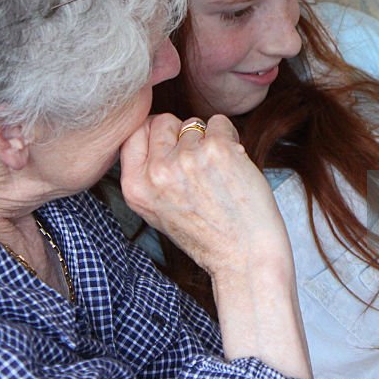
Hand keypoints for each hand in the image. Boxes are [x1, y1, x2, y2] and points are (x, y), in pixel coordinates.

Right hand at [120, 114, 311, 378]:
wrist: (245, 256)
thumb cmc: (207, 235)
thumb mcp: (157, 210)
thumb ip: (148, 173)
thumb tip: (151, 128)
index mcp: (135, 187)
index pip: (134, 132)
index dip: (155, 134)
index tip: (171, 148)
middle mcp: (156, 172)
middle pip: (162, 121)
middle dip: (181, 134)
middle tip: (198, 165)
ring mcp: (186, 159)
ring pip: (194, 123)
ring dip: (208, 139)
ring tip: (217, 173)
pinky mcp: (217, 150)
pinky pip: (220, 122)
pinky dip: (230, 137)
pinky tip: (233, 165)